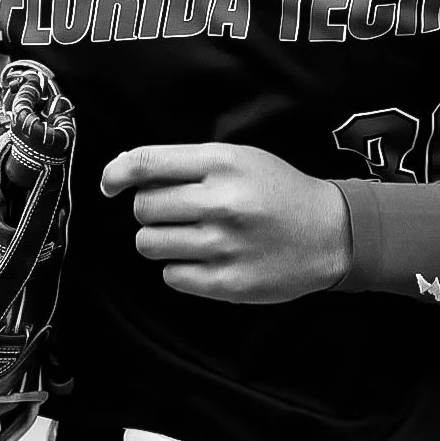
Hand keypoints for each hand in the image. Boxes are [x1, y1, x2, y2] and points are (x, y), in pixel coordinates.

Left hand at [100, 143, 349, 303]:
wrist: (330, 232)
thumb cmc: (277, 190)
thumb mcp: (239, 158)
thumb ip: (187, 163)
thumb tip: (127, 174)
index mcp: (223, 163)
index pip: (147, 163)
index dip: (117, 172)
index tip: (109, 184)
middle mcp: (222, 202)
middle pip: (143, 207)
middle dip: (148, 209)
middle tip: (174, 212)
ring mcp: (225, 245)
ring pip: (149, 243)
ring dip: (160, 240)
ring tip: (188, 236)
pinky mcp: (228, 282)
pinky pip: (171, 276)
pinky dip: (179, 268)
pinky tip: (203, 259)